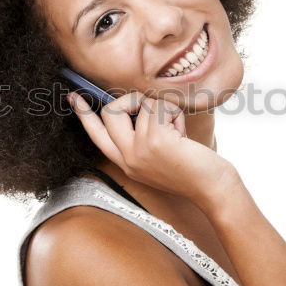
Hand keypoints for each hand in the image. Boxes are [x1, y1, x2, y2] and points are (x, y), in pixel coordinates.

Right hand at [68, 91, 240, 207]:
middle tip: (153, 107)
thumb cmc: (192, 168)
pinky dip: (176, 114)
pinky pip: (160, 106)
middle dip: (132, 99)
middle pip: (111, 111)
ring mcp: (139, 149)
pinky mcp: (156, 140)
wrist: (212, 188)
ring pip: (143, 104)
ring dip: (165, 110)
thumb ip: (141, 135)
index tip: (73, 97)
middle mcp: (128, 157)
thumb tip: (137, 104)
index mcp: (126, 162)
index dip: (84, 114)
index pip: (97, 135)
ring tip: (178, 132)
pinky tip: (184, 134)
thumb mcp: (157, 154)